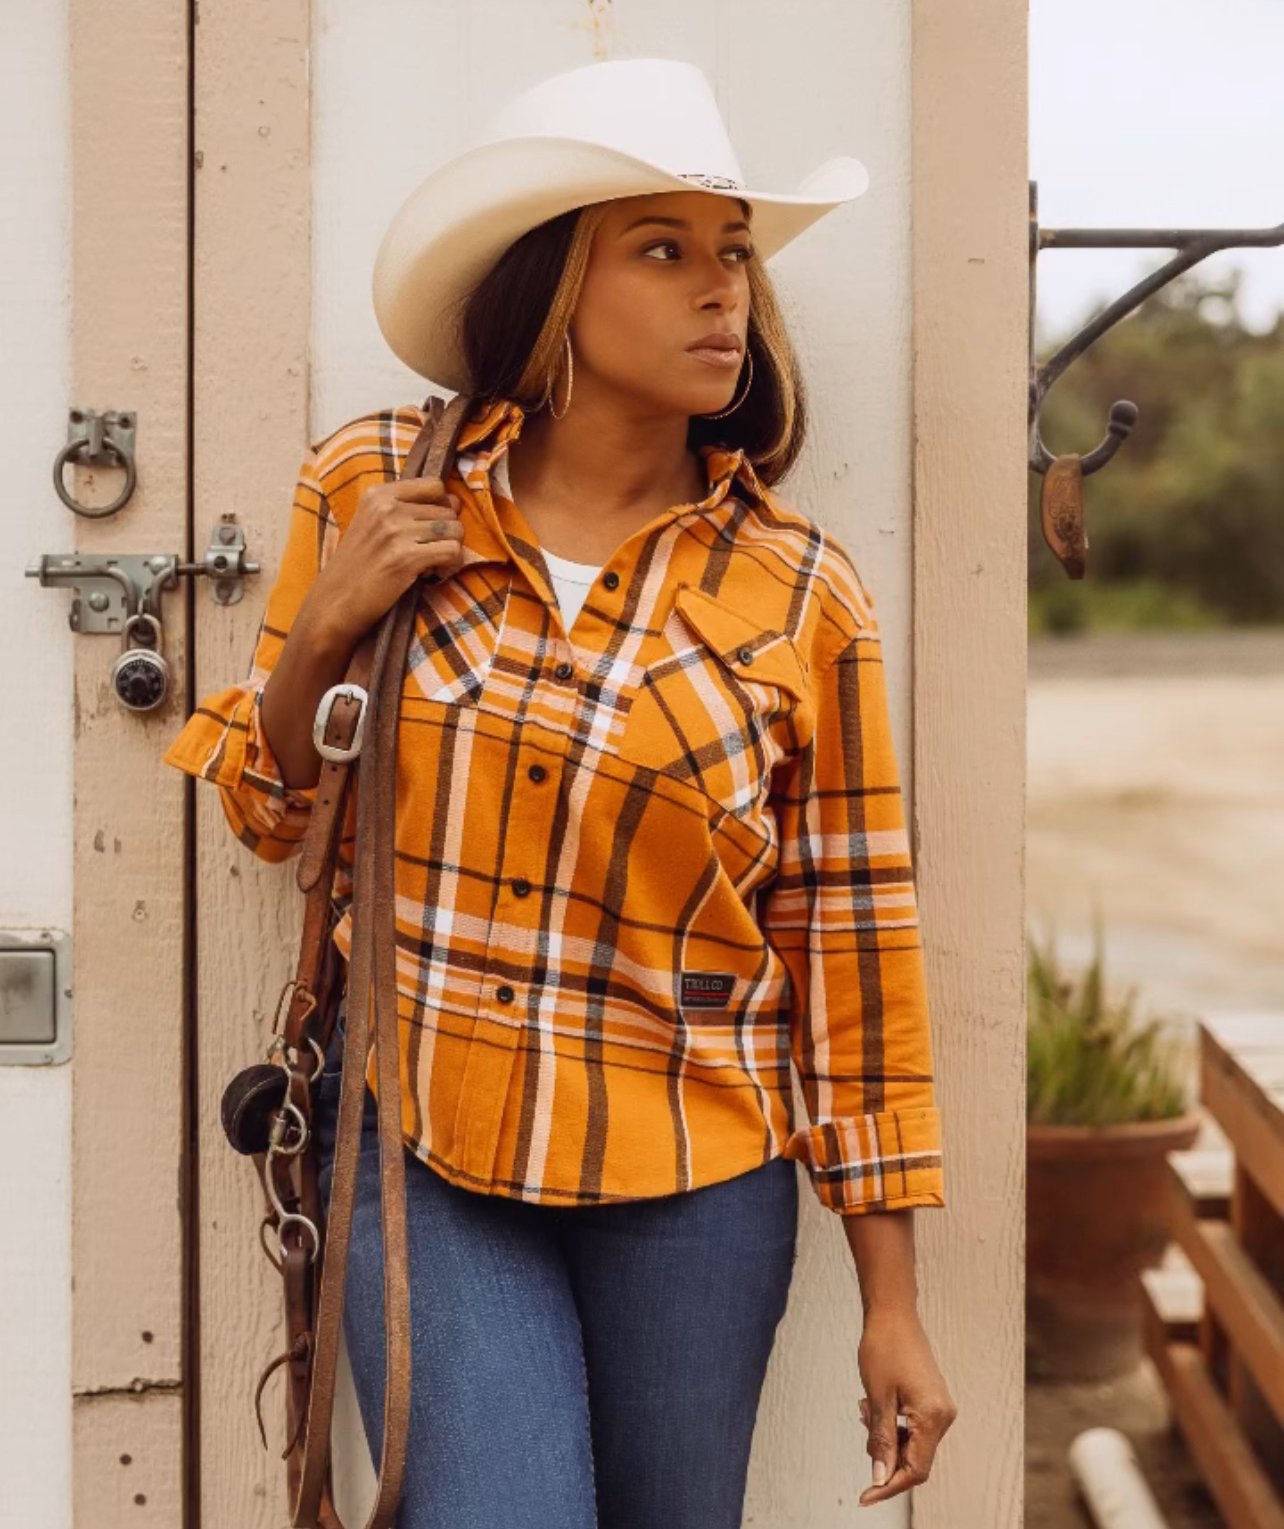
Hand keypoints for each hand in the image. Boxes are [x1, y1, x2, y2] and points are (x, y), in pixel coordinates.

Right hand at [311, 475, 465, 640]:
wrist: (334, 602)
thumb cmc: (358, 567)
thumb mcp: (373, 524)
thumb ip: (409, 509)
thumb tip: (457, 502)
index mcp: (378, 494)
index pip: (434, 485)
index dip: (442, 507)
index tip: (431, 528)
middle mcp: (386, 507)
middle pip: (448, 511)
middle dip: (446, 534)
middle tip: (430, 553)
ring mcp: (396, 531)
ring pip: (454, 530)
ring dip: (451, 550)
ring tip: (432, 564)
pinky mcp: (406, 557)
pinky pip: (452, 551)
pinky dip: (450, 566)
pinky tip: (433, 575)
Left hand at [856, 1306, 955, 1507]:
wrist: (893, 1313)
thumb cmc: (883, 1349)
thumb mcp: (877, 1397)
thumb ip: (881, 1440)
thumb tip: (879, 1478)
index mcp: (933, 1417)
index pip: (915, 1470)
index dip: (889, 1486)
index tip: (864, 1497)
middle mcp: (944, 1416)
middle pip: (915, 1459)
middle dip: (885, 1454)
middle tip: (863, 1422)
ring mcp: (940, 1407)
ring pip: (912, 1443)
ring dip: (886, 1437)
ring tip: (866, 1408)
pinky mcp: (933, 1400)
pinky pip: (914, 1427)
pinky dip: (893, 1425)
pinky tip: (875, 1405)